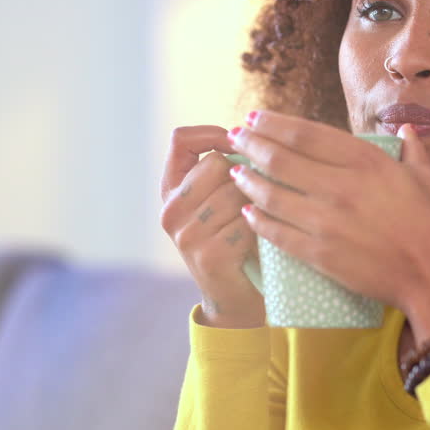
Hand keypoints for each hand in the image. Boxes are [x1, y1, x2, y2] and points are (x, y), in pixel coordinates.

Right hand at [160, 126, 265, 328]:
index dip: (212, 133)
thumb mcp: (220, 199)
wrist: (235, 299)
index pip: (181, 140)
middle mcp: (169, 211)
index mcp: (169, 190)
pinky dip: (260, 226)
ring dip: (255, 203)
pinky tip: (259, 238)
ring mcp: (185, 235)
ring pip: (233, 192)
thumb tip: (247, 131)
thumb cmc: (236, 238)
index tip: (237, 142)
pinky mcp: (208, 256)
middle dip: (243, 177)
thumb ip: (223, 168)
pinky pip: (245, 221)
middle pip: (215, 165)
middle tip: (252, 197)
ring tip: (256, 220)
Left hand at [227, 111, 429, 329]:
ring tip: (235, 171)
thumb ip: (411, 150)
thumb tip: (403, 129)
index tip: (255, 118)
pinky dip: (257, 219)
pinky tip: (247, 210)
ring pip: (271, 194)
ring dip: (247, 180)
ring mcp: (326, 221)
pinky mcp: (318, 253)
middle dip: (251, 144)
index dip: (274, 123)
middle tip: (235, 137)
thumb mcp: (427, 179)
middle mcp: (341, 186)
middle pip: (280, 159)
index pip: (306, 134)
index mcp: (367, 161)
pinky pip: (276, 232)